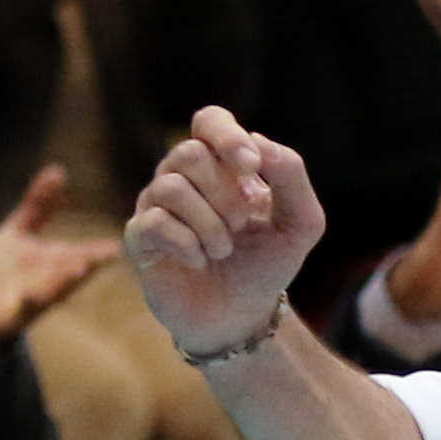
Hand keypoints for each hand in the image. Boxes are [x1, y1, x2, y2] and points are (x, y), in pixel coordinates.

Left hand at [0, 164, 122, 347]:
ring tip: (80, 267)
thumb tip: (58, 169)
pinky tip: (26, 295)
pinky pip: (20, 311)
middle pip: (72, 274)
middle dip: (85, 264)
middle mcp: (49, 283)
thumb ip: (38, 206)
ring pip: (52, 293)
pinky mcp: (9, 317)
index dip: (103, 251)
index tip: (122, 245)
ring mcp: (32, 302)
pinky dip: (25, 303)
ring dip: (64, 282)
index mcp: (54, 262)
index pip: (85, 254)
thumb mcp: (16, 232)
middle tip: (99, 254)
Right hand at [124, 107, 325, 353]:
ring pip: (171, 187)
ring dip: (210, 223)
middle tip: (243, 224)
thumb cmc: (266, 264)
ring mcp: (156, 206)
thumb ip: (291, 175)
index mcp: (219, 164)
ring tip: (224, 249)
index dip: (227, 136)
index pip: (210, 121)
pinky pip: (154, 222)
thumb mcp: (300, 222)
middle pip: (189, 153)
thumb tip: (259, 142)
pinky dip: (187, 243)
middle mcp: (181, 177)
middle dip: (225, 193)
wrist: (241, 318)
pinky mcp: (140, 239)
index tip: (252, 167)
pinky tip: (200, 261)